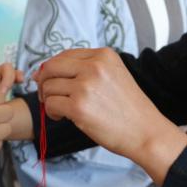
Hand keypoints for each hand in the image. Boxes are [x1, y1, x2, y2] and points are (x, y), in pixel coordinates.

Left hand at [35, 48, 186, 168]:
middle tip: (48, 96)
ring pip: (48, 87)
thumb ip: (84, 70)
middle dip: (44, 82)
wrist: (146, 132)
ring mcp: (86, 86)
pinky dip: (52, 112)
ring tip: (61, 111)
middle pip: (51, 67)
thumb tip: (40, 72)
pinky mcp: (79, 107)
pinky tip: (62, 118)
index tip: (52, 82)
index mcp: (103, 55)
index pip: (64, 55)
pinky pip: (51, 104)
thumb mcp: (113, 76)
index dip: (53, 69)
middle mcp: (94, 66)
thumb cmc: (128, 108)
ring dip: (49, 100)